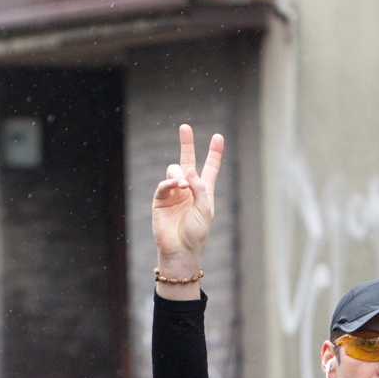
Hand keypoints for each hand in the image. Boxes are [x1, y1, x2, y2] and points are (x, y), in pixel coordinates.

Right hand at [152, 125, 223, 279]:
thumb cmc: (197, 233)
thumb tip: (188, 169)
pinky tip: (176, 186)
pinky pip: (164, 185)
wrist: (180, 250)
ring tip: (183, 185)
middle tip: (185, 127)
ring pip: (174, 171)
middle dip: (186, 144)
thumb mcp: (206, 209)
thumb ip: (199, 187)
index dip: (214, 152)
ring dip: (179, 174)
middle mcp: (188, 189)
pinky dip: (169, 183)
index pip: (210, 167)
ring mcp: (174, 193)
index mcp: (204, 190)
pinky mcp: (160, 201)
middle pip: (187, 160)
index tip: (218, 137)